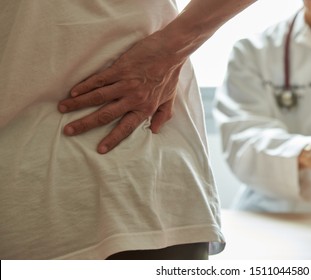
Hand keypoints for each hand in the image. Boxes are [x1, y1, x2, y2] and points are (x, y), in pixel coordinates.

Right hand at [58, 30, 184, 153]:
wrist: (170, 51)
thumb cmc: (170, 75)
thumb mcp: (170, 99)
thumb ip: (163, 116)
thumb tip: (155, 131)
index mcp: (145, 109)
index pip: (126, 128)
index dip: (112, 139)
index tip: (99, 150)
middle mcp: (133, 99)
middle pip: (105, 115)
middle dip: (85, 124)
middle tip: (68, 131)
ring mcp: (125, 84)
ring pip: (98, 97)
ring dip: (78, 104)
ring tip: (63, 108)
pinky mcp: (120, 69)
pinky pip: (99, 80)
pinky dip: (85, 86)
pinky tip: (73, 92)